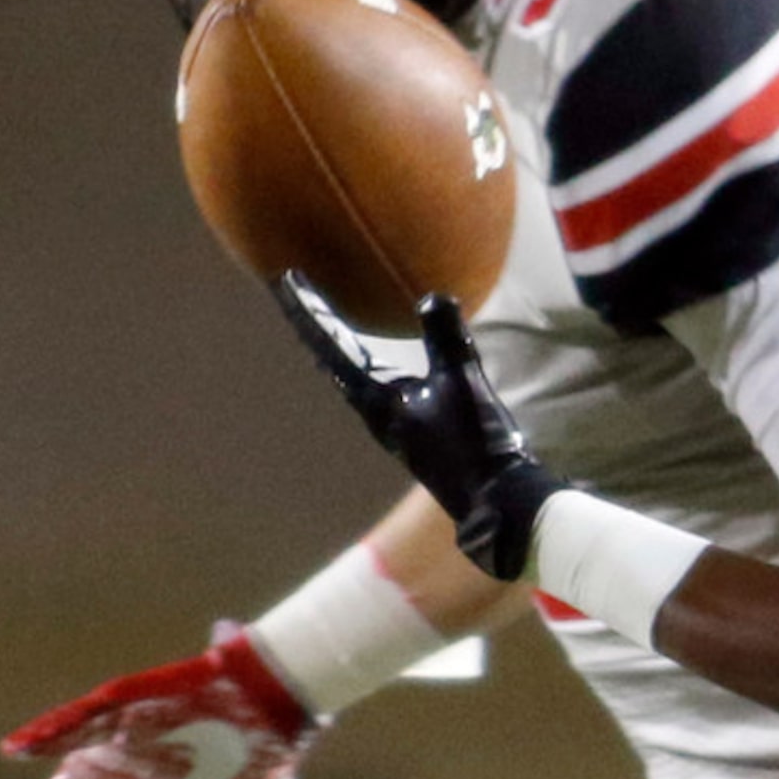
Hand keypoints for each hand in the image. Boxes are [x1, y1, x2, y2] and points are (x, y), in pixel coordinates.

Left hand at [276, 276, 562, 580]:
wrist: (493, 497)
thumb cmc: (474, 441)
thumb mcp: (464, 382)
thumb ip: (446, 338)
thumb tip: (431, 297)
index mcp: (378, 400)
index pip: (331, 346)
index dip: (308, 311)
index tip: (285, 281)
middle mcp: (375, 413)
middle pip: (333, 359)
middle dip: (316, 325)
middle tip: (297, 293)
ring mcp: (393, 424)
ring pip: (351, 376)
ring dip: (337, 346)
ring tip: (324, 324)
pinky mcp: (412, 431)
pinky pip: (374, 386)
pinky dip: (364, 363)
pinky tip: (380, 366)